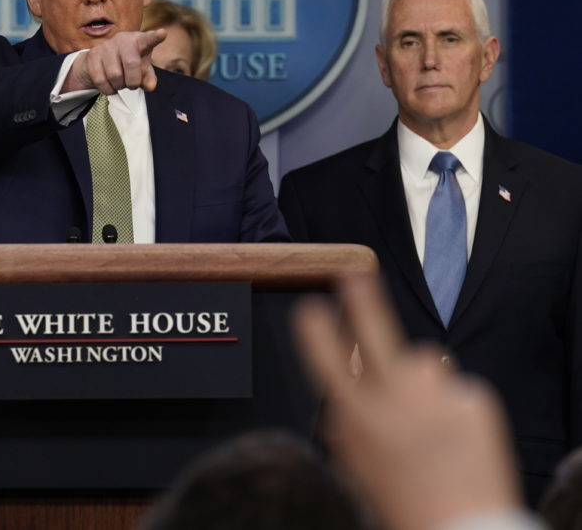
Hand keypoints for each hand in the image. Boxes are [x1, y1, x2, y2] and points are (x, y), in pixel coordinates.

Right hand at [61, 29, 165, 95]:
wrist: (101, 61)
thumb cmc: (127, 63)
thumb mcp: (141, 70)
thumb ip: (148, 78)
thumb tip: (150, 86)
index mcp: (139, 41)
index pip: (148, 39)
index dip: (155, 37)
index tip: (162, 34)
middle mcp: (123, 40)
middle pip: (131, 64)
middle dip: (133, 81)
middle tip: (132, 85)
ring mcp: (106, 46)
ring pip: (115, 75)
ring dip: (119, 86)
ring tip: (120, 83)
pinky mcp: (92, 55)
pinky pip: (101, 80)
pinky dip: (108, 89)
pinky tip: (110, 86)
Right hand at [293, 274, 520, 529]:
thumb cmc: (406, 508)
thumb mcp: (359, 470)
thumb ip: (347, 432)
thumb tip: (339, 409)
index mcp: (359, 419)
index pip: (327, 361)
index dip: (315, 332)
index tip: (309, 308)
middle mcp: (394, 399)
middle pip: (376, 334)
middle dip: (363, 301)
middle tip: (356, 277)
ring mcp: (436, 396)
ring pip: (425, 359)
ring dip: (422, 376)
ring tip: (427, 412)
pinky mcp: (473, 401)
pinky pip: (459, 389)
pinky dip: (455, 406)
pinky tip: (455, 436)